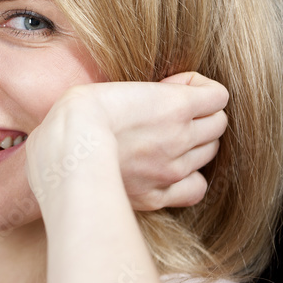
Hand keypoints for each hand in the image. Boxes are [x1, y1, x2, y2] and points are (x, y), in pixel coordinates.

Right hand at [26, 72, 228, 210]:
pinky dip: (190, 179)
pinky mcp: (156, 195)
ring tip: (165, 142)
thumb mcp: (113, 87)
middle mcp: (181, 137)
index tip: (172, 90)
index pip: (218, 96)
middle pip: (217, 125)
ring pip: (210, 153)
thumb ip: (146, 95)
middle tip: (167, 116)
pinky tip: (171, 172)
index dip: (197, 89)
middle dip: (198, 117)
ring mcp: (171, 169)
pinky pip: (196, 188)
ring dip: (195, 144)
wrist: (64, 152)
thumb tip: (161, 99)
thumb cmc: (77, 114)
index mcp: (176, 105)